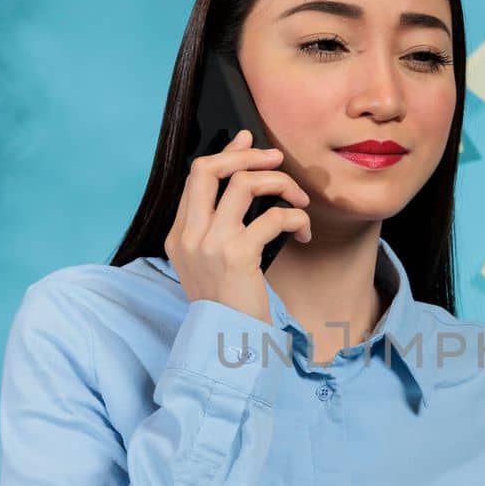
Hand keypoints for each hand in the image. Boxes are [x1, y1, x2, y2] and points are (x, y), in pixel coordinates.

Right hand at [164, 128, 311, 324]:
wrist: (229, 343)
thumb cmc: (230, 306)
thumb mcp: (214, 264)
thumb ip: (220, 228)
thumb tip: (242, 184)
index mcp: (180, 235)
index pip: (197, 177)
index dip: (226, 153)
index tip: (249, 142)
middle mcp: (189, 235)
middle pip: (209, 168)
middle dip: (247, 155)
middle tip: (276, 159)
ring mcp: (210, 244)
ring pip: (244, 184)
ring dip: (280, 183)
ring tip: (299, 199)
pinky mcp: (237, 255)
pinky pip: (274, 217)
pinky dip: (297, 218)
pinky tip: (304, 232)